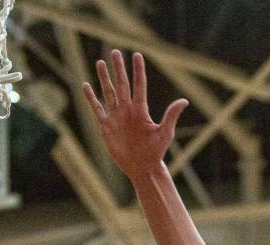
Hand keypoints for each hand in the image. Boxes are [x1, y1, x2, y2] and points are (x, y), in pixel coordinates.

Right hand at [83, 50, 187, 180]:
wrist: (142, 168)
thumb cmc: (156, 152)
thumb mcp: (165, 133)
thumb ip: (171, 115)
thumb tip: (184, 101)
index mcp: (141, 109)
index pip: (139, 85)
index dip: (138, 70)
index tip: (136, 55)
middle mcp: (128, 110)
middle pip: (122, 84)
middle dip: (118, 68)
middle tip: (115, 52)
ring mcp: (116, 117)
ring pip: (108, 92)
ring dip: (104, 78)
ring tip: (100, 62)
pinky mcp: (106, 126)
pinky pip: (97, 108)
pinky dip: (91, 98)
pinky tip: (86, 85)